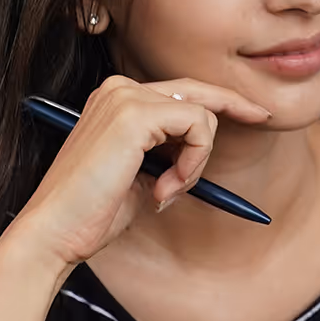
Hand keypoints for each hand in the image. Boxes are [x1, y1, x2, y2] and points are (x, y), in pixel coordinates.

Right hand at [4, 75, 269, 267]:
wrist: (55, 232)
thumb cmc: (92, 213)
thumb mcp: (140, 177)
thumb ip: (166, 156)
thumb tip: (198, 153)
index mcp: (115, 99)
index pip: (179, 91)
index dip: (219, 101)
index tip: (253, 114)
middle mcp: (118, 89)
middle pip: (196, 90)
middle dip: (234, 104)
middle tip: (264, 118)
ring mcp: (125, 97)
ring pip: (201, 114)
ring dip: (197, 160)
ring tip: (169, 192)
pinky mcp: (135, 115)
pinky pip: (197, 127)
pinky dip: (193, 162)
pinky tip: (165, 189)